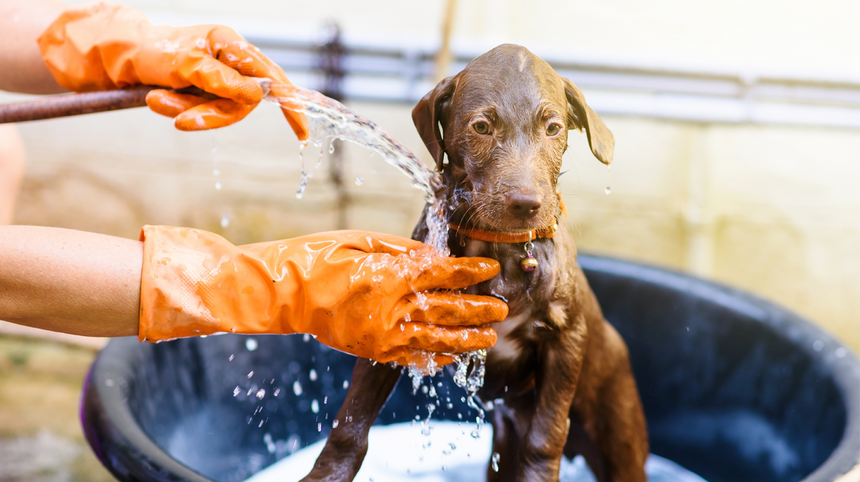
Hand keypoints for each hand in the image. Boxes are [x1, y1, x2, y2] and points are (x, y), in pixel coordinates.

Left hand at [38, 3, 307, 137]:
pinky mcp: (205, 91)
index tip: (303, 134)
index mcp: (230, 43)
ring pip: (222, 111)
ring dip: (189, 112)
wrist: (116, 56)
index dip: (289, 105)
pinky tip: (158, 99)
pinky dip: (183, 111)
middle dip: (210, 114)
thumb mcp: (183, 66)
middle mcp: (230, 59)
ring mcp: (218, 77)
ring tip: (156, 101)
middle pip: (242, 102)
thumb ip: (222, 80)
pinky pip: (206, 112)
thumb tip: (257, 95)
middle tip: (179, 119)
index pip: (270, 76)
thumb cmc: (149, 53)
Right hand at [139, 227, 507, 367]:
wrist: (283, 293)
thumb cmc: (319, 257)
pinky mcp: (371, 349)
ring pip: (435, 340)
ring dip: (465, 340)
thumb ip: (403, 251)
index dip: (471, 271)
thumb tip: (437, 256)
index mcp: (390, 276)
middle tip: (502, 308)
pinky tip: (452, 356)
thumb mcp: (362, 241)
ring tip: (489, 339)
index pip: (444, 274)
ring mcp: (381, 335)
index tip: (491, 268)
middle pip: (447, 310)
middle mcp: (391, 309)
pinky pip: (410, 357)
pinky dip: (433, 357)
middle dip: (478, 309)